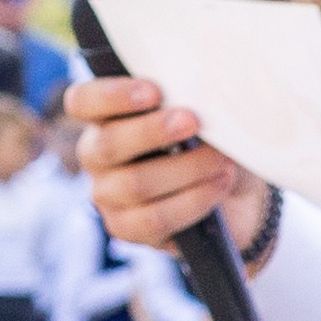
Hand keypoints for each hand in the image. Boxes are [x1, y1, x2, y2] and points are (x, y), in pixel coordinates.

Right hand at [64, 70, 267, 256]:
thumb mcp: (204, 115)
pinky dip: (192, 200)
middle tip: (193, 121)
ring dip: (186, 168)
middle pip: (107, 144)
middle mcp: (98, 156)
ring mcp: (109, 196)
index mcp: (106, 117)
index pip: (82, 102)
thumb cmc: (213, 143)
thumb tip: (197, 92)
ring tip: (221, 160)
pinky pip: (154, 218)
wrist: (238, 194)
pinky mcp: (128, 228)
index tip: (154, 91)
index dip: (111, 96)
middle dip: (154, 131)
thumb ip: (188, 100)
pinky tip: (217, 185)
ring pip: (134, 184)